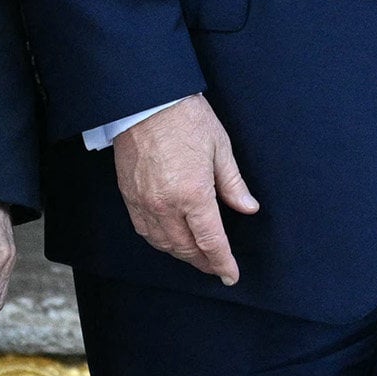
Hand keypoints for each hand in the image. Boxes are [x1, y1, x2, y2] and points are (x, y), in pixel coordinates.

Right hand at [111, 93, 259, 284]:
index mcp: (193, 194)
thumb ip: (233, 184)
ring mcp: (144, 202)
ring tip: (196, 256)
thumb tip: (248, 207)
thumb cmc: (186, 118)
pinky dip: (159, 241)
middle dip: (203, 262)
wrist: (146, 100)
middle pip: (186, 248)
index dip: (222, 262)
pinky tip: (169, 239)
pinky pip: (144, 230)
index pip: (211, 241)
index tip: (231, 275)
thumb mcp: (220, 148)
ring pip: (163, 244)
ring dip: (181, 254)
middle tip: (216, 267)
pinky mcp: (129, 195)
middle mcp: (166, 205)